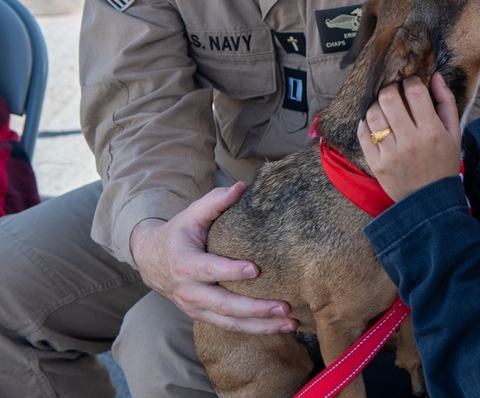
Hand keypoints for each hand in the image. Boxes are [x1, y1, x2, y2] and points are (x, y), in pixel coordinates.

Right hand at [129, 183, 297, 333]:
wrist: (151, 260)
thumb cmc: (178, 233)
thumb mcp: (191, 214)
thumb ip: (215, 201)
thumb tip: (241, 186)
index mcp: (184, 264)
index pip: (208, 270)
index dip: (230, 271)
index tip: (255, 269)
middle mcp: (189, 291)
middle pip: (223, 305)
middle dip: (255, 308)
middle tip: (284, 306)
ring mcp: (195, 308)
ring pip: (229, 323)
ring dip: (261, 326)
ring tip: (290, 323)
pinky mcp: (203, 317)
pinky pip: (229, 328)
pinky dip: (254, 330)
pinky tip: (278, 328)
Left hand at [359, 73, 462, 201]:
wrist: (430, 200)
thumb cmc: (443, 163)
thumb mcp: (454, 133)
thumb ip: (446, 102)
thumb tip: (434, 76)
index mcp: (432, 131)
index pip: (415, 92)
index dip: (411, 81)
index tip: (411, 84)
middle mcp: (410, 141)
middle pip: (389, 98)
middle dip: (390, 88)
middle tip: (393, 91)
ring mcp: (390, 153)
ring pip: (373, 114)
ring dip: (376, 104)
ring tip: (383, 107)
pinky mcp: (376, 164)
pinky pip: (363, 135)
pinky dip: (365, 124)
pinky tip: (374, 123)